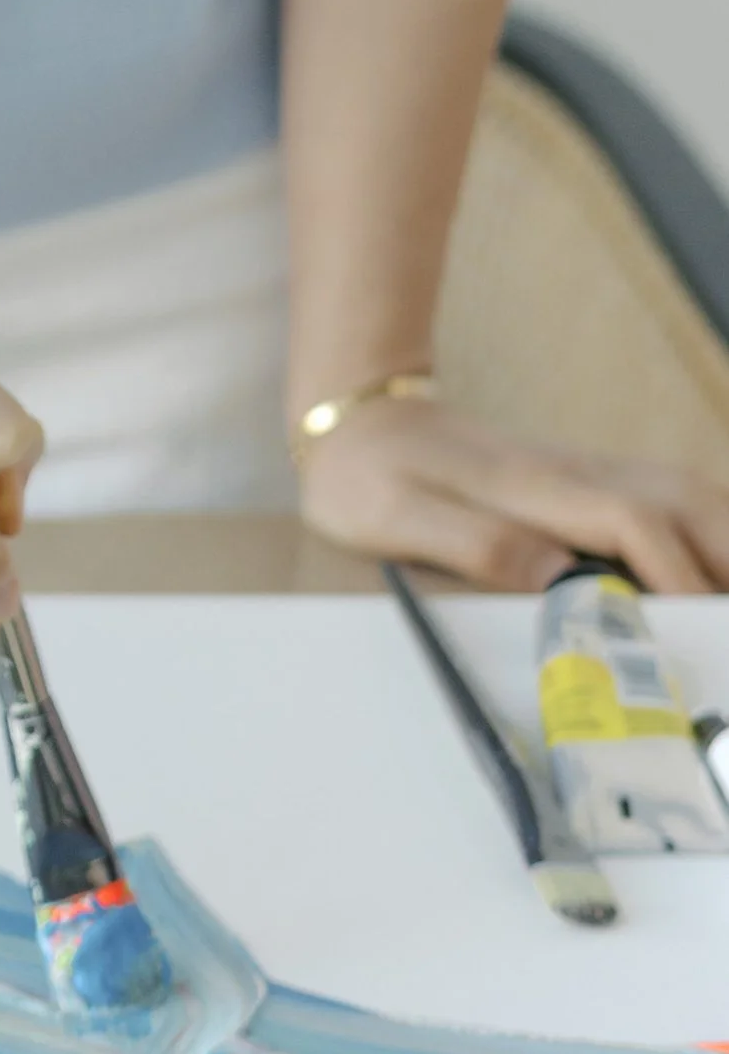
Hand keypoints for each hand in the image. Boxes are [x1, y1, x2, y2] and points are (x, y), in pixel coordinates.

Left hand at [298, 394, 728, 591]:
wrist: (361, 423)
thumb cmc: (372, 478)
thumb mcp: (398, 518)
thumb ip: (477, 545)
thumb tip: (558, 577)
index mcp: (534, 486)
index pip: (634, 522)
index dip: (677, 576)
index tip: (697, 630)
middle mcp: (578, 473)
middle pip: (688, 500)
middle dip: (726, 558)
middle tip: (725, 629)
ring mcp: (590, 473)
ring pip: (690, 495)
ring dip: (725, 544)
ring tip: (724, 611)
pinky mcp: (591, 484)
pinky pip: (672, 501)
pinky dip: (707, 534)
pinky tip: (709, 574)